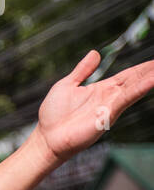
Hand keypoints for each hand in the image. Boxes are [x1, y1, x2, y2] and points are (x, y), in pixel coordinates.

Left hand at [0, 52, 153, 189]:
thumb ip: (83, 70)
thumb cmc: (54, 114)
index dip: (142, 68)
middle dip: (150, 72)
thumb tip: (95, 53)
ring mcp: (110, 106)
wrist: (47, 137)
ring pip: (134, 89)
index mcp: (101, 89)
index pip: (127, 76)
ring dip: (149, 79)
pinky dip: (139, 89)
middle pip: (135, 81)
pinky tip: (151, 81)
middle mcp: (109, 97)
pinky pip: (125, 99)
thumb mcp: (67, 84)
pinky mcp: (107, 115)